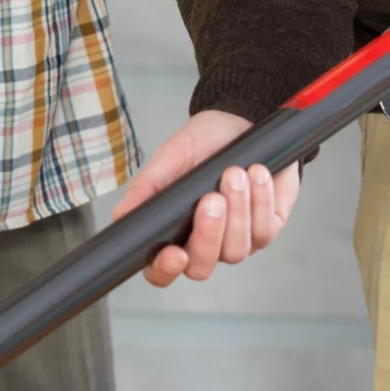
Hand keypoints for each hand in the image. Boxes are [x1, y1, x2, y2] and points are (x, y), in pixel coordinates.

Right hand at [110, 109, 300, 287]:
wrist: (241, 120)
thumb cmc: (203, 143)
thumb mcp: (170, 158)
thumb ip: (147, 187)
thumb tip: (122, 215)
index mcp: (173, 232)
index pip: (162, 270)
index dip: (165, 270)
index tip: (174, 253)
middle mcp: (204, 244)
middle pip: (202, 267)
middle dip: (208, 235)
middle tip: (211, 198)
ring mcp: (237, 240)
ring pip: (236, 250)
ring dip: (238, 210)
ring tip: (235, 173)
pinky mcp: (267, 228)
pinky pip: (264, 231)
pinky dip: (260, 201)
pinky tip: (256, 173)